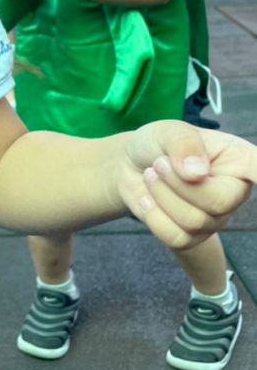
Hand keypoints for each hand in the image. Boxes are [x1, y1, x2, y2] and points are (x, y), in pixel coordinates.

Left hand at [119, 121, 256, 248]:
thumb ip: (184, 144)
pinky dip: (153, 216)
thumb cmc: (159, 144)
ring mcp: (215, 217)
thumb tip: (197, 173)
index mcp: (238, 159)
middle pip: (218, 202)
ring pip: (193, 221)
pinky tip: (147, 200)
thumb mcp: (168, 132)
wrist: (131, 167)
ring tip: (151, 176)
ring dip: (161, 195)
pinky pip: (175, 237)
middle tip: (158, 164)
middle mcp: (234, 190)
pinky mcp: (193, 237)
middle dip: (177, 183)